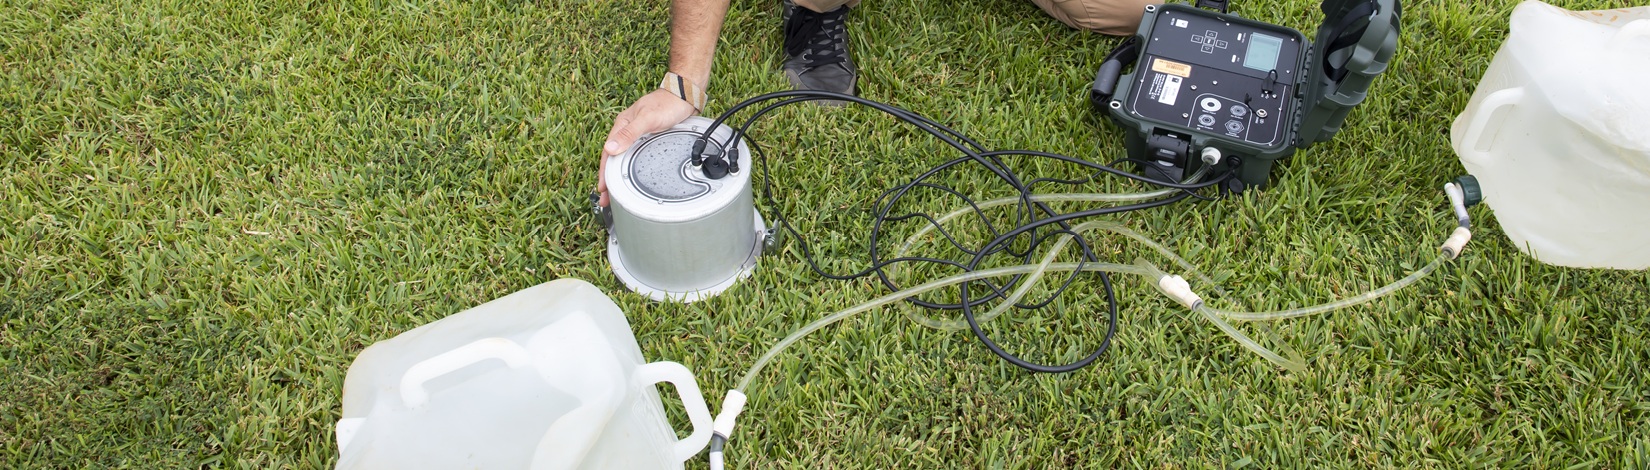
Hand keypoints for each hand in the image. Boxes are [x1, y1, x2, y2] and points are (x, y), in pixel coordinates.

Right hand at [596, 89, 697, 206]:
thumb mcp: (647, 118)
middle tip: (608, 199)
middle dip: (610, 179)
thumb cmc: (667, 103)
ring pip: (624, 158)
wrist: (685, 96)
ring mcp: (638, 135)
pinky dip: (630, 168)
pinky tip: (633, 176)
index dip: (604, 173)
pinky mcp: (649, 138)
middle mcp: (627, 130)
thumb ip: (629, 132)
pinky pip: (635, 156)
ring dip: (619, 175)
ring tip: (617, 192)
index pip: (608, 153)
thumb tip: (610, 147)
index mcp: (622, 125)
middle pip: (614, 158)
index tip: (603, 190)